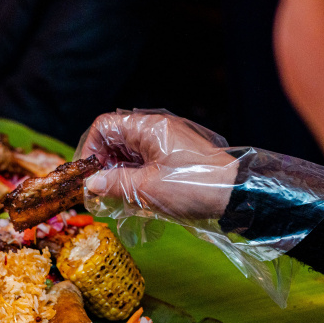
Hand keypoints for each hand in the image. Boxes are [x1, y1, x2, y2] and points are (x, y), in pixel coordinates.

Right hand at [78, 111, 236, 220]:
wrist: (236, 194)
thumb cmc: (194, 186)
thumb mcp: (147, 189)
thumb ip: (114, 184)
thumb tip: (90, 184)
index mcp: (148, 127)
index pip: (104, 126)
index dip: (90, 148)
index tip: (87, 174)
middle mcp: (156, 129)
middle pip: (115, 138)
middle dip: (103, 164)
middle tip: (100, 190)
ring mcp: (166, 141)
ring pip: (129, 152)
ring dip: (118, 172)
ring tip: (117, 196)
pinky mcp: (174, 156)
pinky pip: (144, 160)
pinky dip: (134, 175)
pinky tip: (134, 195)